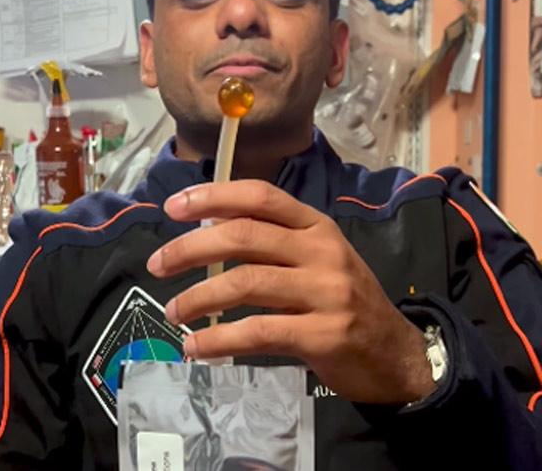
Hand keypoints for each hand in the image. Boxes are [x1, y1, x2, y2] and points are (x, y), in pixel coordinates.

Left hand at [147, 180, 434, 405]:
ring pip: (245, 284)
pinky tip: (196, 347)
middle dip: (189, 248)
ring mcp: (326, 293)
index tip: (172, 206)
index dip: (212, 196)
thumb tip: (203, 231)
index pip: (260, 197)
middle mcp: (322, 253)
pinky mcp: (324, 335)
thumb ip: (270, 243)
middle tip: (156, 265)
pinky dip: (218, 340)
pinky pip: (258, 332)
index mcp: (316, 227)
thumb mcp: (314, 261)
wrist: (396, 356)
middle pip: (243, 236)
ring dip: (197, 298)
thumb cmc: (342, 303)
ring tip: (173, 311)